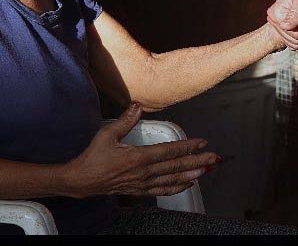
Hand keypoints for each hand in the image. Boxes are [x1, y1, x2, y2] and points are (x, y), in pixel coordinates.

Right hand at [63, 103, 217, 197]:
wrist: (83, 180)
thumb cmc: (94, 156)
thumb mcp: (107, 134)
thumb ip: (126, 120)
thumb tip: (139, 105)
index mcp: (139, 157)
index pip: (169, 151)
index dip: (188, 147)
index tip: (202, 142)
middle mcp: (144, 172)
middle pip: (176, 167)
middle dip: (197, 162)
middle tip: (214, 158)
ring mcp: (143, 184)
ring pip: (172, 180)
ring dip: (191, 175)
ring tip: (206, 171)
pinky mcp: (139, 191)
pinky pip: (162, 191)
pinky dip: (177, 187)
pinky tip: (187, 185)